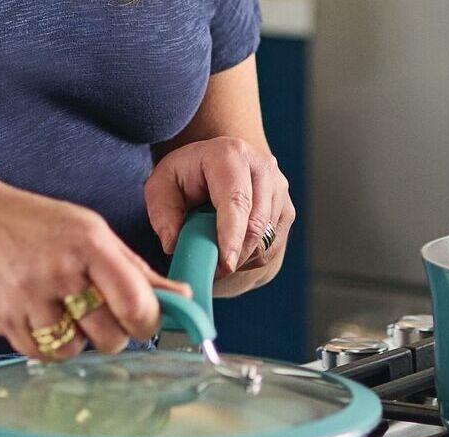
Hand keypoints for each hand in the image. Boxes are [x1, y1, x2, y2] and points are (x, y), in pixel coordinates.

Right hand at [0, 179, 193, 359]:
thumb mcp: (91, 233)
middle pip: (108, 337)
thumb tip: (182, 299)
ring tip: (64, 313)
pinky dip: (47, 346)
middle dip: (112, 335)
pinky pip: (41, 355)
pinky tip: (41, 318)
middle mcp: (59, 271)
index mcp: (89, 244)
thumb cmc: (39, 226)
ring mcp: (29, 297)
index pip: (135, 301)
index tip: (145, 322)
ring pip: (74, 351)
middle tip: (101, 317)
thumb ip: (136, 269)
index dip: (148, 322)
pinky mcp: (4, 319)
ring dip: (76, 341)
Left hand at [145, 137, 293, 297]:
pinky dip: (250, 257)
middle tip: (208, 270)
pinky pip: (272, 246)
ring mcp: (280, 188)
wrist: (215, 163)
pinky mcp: (286, 209)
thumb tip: (174, 244)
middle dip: (232, 254)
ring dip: (239, 257)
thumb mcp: (161, 185)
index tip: (225, 264)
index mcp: (230, 154)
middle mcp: (263, 167)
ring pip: (266, 240)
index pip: (236, 200)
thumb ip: (163, 213)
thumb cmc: (185, 175)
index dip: (232, 234)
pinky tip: (231, 247)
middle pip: (256, 224)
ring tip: (215, 252)